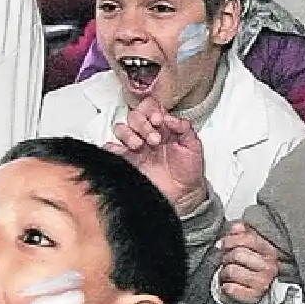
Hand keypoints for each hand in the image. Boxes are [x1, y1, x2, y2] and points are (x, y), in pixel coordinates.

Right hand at [105, 98, 207, 216]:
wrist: (183, 195)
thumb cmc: (189, 170)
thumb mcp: (193, 145)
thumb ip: (184, 127)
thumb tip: (169, 117)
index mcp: (163, 128)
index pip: (150, 108)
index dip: (151, 110)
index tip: (159, 120)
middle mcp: (148, 135)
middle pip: (134, 116)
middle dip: (143, 124)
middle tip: (155, 139)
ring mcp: (136, 148)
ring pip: (121, 129)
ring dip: (129, 134)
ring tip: (141, 145)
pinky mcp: (126, 161)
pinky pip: (111, 149)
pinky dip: (113, 147)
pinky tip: (122, 151)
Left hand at [217, 221, 279, 303]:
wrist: (253, 291)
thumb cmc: (249, 266)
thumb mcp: (248, 247)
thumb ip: (242, 233)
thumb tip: (237, 226)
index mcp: (270, 251)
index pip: (249, 239)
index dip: (231, 239)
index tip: (223, 244)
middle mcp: (269, 266)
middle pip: (238, 254)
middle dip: (227, 257)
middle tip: (227, 261)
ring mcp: (262, 282)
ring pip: (231, 270)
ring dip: (225, 272)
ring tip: (228, 273)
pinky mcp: (253, 296)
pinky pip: (230, 288)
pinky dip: (226, 286)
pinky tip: (230, 284)